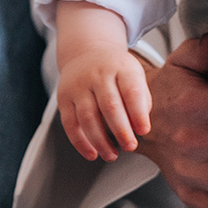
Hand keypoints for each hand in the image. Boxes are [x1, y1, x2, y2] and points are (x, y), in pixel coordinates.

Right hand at [58, 44, 152, 162]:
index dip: (138, 113)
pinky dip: (80, 142)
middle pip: (109, 105)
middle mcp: (98, 74)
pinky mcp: (64, 97)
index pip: (131, 90)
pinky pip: (70, 123)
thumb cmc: (116, 71)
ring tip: (112, 155)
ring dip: (100, 141)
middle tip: (130, 146)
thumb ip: (141, 100)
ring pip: (88, 117)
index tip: (144, 131)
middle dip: (121, 130)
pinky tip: (92, 154)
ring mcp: (78, 85)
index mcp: (121, 67)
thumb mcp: (133, 75)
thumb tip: (139, 129)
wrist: (86, 53)